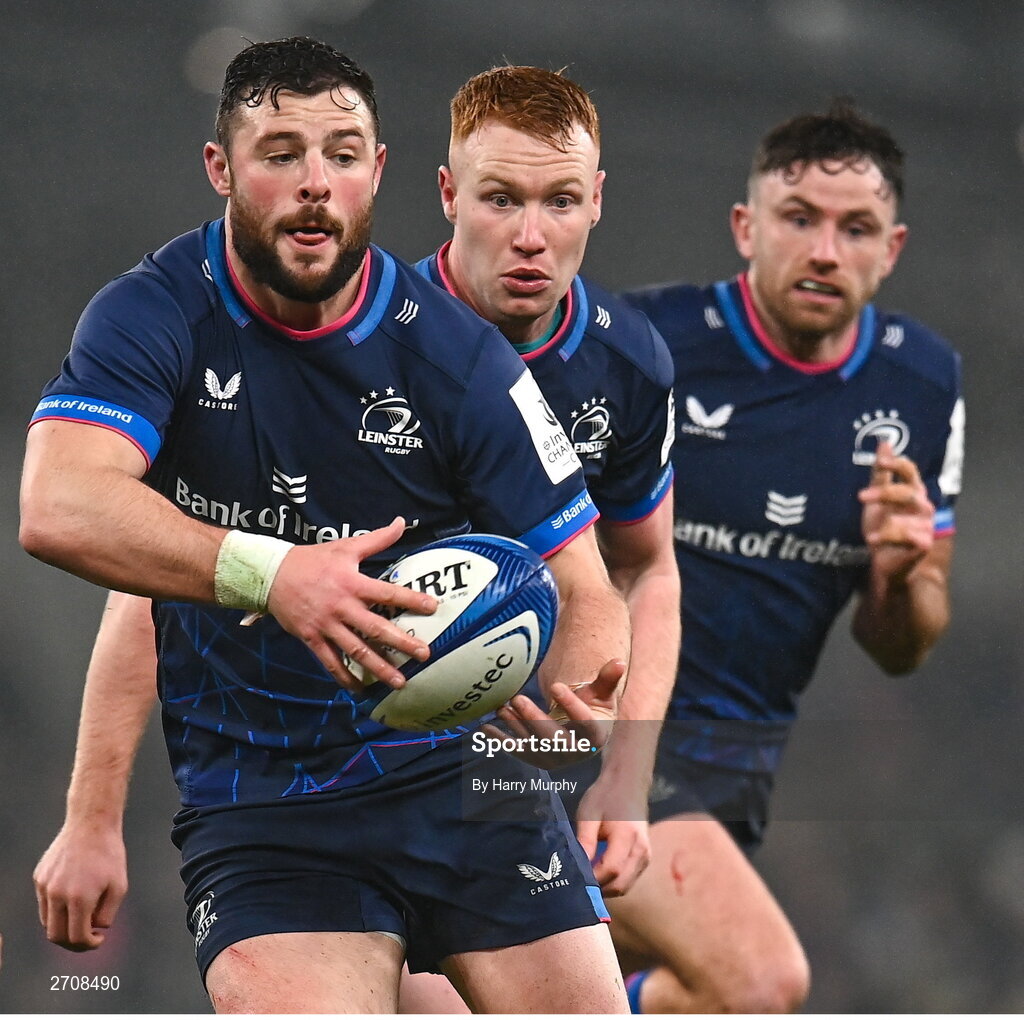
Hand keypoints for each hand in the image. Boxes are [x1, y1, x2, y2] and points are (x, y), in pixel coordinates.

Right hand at [34, 821, 127, 951]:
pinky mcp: (39, 877)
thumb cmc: (110, 854)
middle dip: (73, 943)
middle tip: (88, 938)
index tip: (99, 940)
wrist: (92, 823)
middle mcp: (57, 895)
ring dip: (64, 926)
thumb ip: (107, 914)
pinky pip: (45, 903)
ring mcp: (45, 886)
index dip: (89, 945)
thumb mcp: (119, 885)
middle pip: (56, 936)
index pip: (76, 937)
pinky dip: (57, 909)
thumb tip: (95, 930)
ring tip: (82, 917)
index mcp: (79, 898)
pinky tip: (74, 898)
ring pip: (47, 922)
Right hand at [266, 517, 436, 691]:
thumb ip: (376, 539)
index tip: (433, 608)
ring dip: (379, 667)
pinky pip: (330, 662)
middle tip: (424, 654)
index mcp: (352, 583)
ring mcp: (326, 625)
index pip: (387, 593)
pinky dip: (344, 676)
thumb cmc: (313, 560)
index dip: (411, 600)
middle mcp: (342, 607)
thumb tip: (400, 523)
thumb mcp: (345, 546)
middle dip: (401, 643)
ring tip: (399, 681)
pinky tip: (360, 689)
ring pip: (356, 650)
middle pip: (375, 628)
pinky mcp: (312, 638)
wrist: (271, 574)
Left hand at [481, 659, 624, 767]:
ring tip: (502, 706)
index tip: (557, 685)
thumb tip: (619, 662)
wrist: (578, 728)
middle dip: (534, 720)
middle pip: (554, 740)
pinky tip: (485, 727)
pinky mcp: (533, 757)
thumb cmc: (591, 705)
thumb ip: (608, 679)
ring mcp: (553, 758)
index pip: (585, 725)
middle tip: (518, 699)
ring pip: (532, 745)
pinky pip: (516, 750)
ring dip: (515, 726)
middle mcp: (574, 753)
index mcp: (596, 737)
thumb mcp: (600, 692)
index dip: (571, 706)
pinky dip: (500, 739)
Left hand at [575, 773, 651, 896]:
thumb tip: (576, 868)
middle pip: (620, 884)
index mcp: (628, 837)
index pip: (610, 869)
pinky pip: (628, 879)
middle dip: (598, 888)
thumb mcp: (589, 815)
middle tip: (576, 883)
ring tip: (585, 877)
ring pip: (625, 885)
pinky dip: (613, 881)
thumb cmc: (606, 796)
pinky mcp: (644, 858)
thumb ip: (584, 842)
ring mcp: (646, 856)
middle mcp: (642, 851)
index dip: (592, 878)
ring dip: (606, 887)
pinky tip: (597, 872)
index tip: (573, 878)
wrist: (628, 783)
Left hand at [858, 441, 934, 583]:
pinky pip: (907, 536)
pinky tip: (875, 541)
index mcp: (913, 492)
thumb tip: (884, 444)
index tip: (882, 461)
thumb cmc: (881, 527)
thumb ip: (880, 474)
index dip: (898, 464)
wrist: (884, 560)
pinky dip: (888, 538)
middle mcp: (923, 506)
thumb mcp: (875, 499)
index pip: (910, 471)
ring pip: (905, 516)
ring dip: (885, 525)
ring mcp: (926, 525)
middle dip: (884, 493)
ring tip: (870, 535)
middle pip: (908, 492)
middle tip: (861, 496)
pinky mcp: (924, 543)